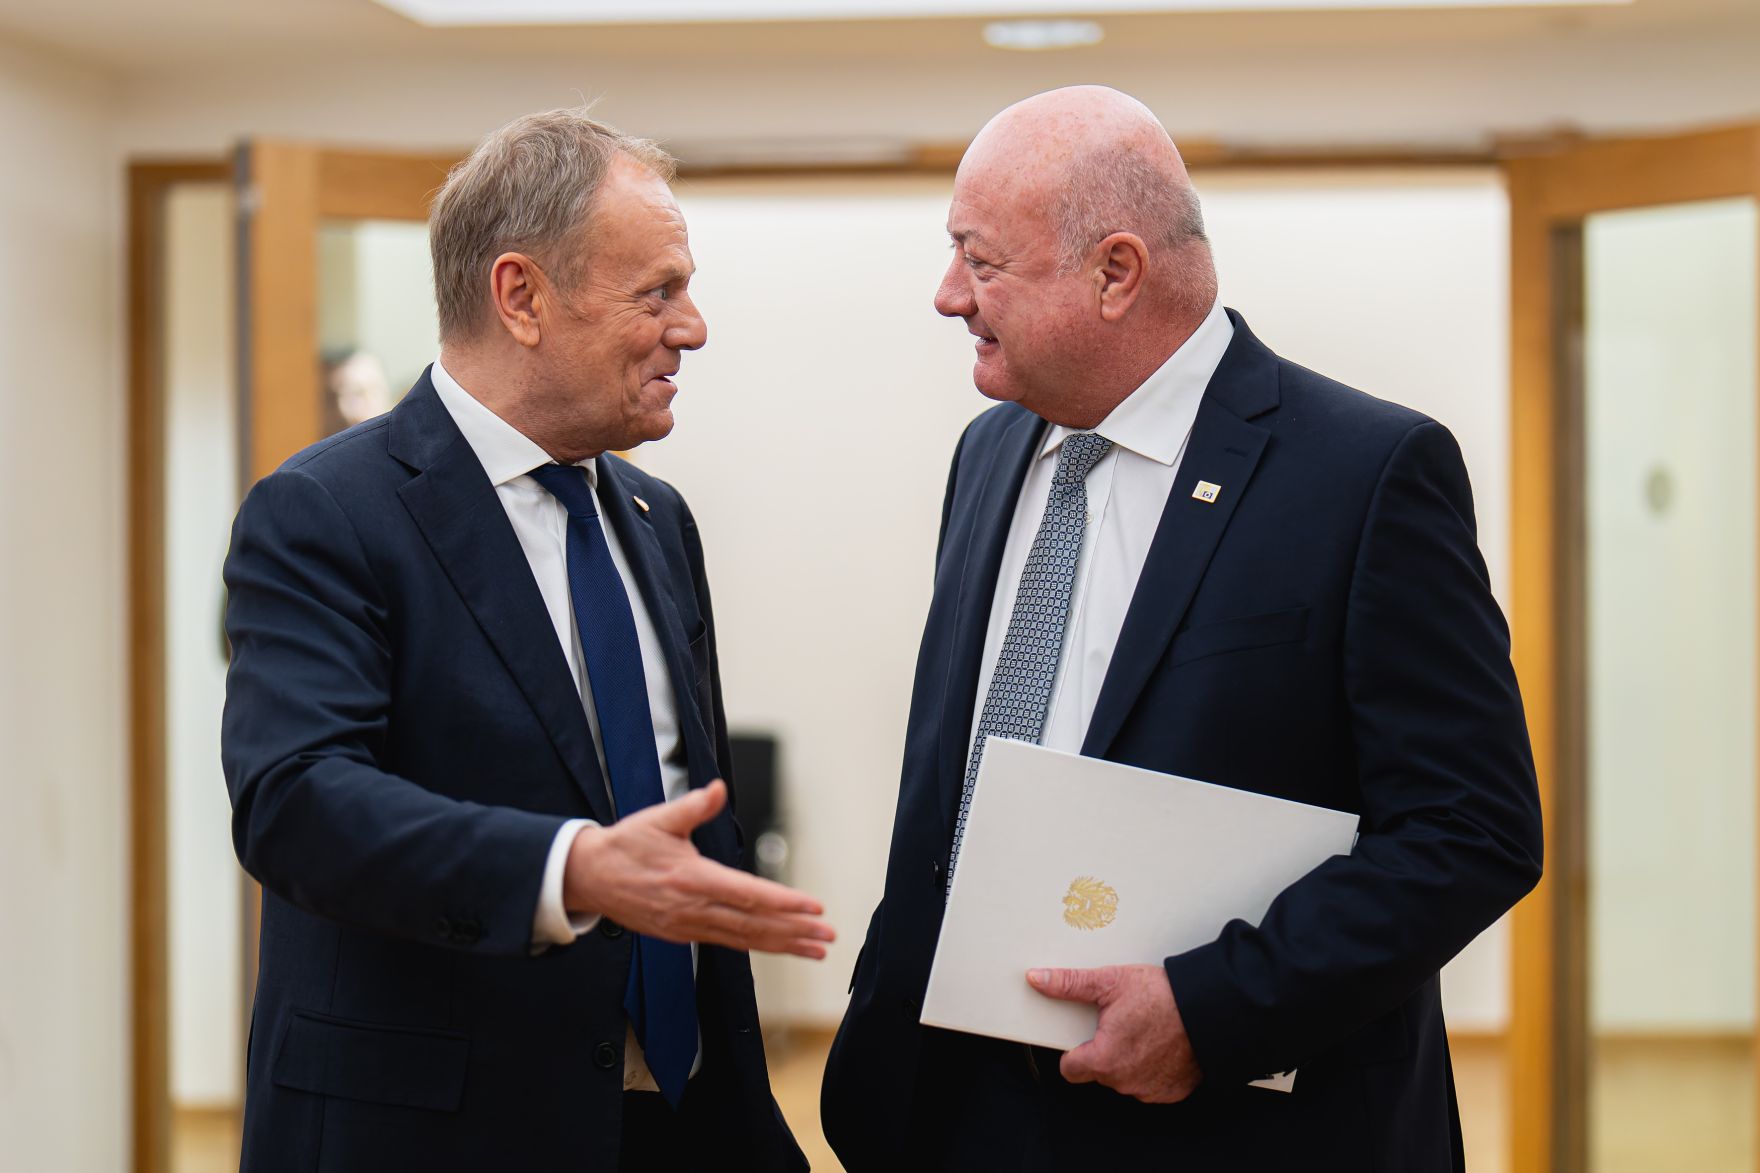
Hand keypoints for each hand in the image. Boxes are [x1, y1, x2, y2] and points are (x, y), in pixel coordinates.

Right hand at [563, 780, 833, 958]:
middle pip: (753, 924)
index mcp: (691, 879)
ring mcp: (688, 926)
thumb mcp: (658, 819)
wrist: (588, 878)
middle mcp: (693, 908)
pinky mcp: (683, 934)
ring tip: (815, 948)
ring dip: (783, 944)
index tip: (812, 907)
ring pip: (744, 938)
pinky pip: (728, 941)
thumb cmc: (625, 846)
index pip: (747, 894)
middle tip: (827, 934)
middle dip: (794, 931)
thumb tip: (717, 789)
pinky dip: (758, 945)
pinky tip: (779, 946)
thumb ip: (693, 807)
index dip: (783, 903)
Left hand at [1027, 964, 1201, 1102]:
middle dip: (1104, 1050)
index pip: (1070, 1069)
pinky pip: (1150, 1084)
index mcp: (1103, 1060)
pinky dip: (1152, 1068)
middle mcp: (1124, 1082)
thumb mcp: (1110, 982)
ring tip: (1143, 1030)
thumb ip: (1069, 984)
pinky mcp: (1171, 1092)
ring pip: (1124, 1078)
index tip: (1085, 1036)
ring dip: (1128, 1060)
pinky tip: (1160, 1044)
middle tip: (1120, 1023)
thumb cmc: (1163, 996)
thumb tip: (1038, 979)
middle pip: (1099, 1071)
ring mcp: (1149, 1091)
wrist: (1210, 1010)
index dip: (1074, 1051)